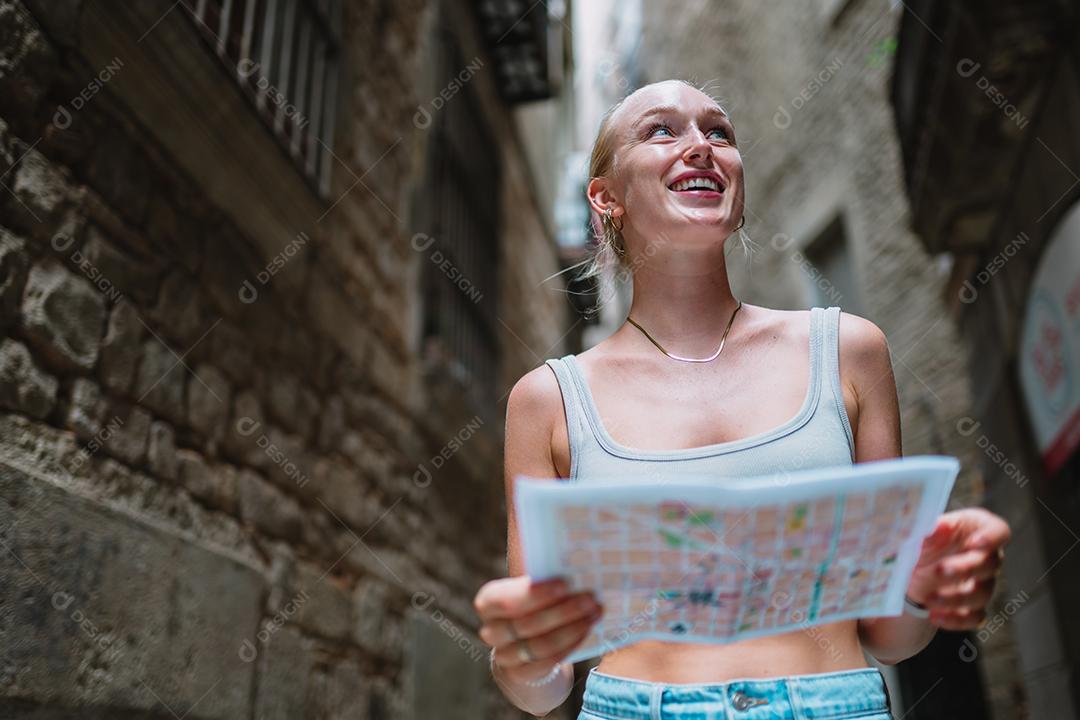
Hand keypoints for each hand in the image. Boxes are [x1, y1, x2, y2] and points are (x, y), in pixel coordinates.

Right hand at [473, 575, 602, 682]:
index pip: (505, 599)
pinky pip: (547, 662)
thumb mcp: (531, 590)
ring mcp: (504, 656)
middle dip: (563, 610)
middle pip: (526, 623)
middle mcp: (491, 631)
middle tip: (590, 598)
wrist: (523, 645)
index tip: (565, 584)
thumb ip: (542, 578)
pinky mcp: (520, 674)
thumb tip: (574, 561)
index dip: (535, 594)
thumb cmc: (531, 606)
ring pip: (539, 644)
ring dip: (571, 628)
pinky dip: (569, 645)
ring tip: (594, 613)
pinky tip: (586, 631)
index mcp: (488, 602)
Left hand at [906, 508, 1010, 629]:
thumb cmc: (923, 542)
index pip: (999, 530)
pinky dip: (955, 619)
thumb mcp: (922, 533)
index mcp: (976, 529)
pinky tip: (935, 616)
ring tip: (929, 599)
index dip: (992, 537)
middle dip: (965, 568)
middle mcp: (985, 556)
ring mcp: (982, 583)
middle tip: (940, 570)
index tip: (974, 543)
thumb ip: (929, 530)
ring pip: (982, 594)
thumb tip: (934, 528)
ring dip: (956, 598)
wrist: (910, 570)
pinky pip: (973, 617)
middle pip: (990, 564)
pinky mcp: (972, 607)